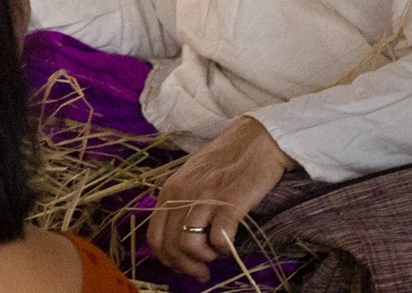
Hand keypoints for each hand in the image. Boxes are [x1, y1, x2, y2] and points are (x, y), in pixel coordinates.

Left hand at [148, 116, 293, 279]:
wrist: (257, 140)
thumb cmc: (226, 161)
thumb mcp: (192, 179)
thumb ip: (181, 203)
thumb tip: (178, 239)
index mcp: (169, 189)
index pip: (154, 236)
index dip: (167, 259)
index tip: (183, 266)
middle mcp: (181, 193)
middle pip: (169, 245)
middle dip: (185, 266)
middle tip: (202, 271)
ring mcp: (204, 197)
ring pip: (188, 245)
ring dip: (204, 258)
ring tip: (216, 253)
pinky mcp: (229, 202)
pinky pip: (218, 239)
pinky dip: (223, 249)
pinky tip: (229, 244)